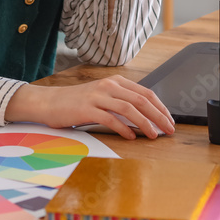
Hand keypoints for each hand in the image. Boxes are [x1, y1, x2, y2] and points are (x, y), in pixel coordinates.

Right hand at [4, 76, 174, 139]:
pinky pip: (110, 119)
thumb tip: (145, 116)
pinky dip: (124, 129)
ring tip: (153, 135)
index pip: (146, 92)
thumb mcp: (102, 95)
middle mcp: (108, 85)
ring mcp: (97, 96)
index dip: (160, 107)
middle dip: (158, 116)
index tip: (169, 120)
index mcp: (115, 81)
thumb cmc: (77, 102)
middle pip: (141, 100)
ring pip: (129, 108)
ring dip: (145, 123)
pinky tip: (131, 138)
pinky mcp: (87, 109)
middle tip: (168, 130)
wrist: (49, 102)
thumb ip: (121, 101)